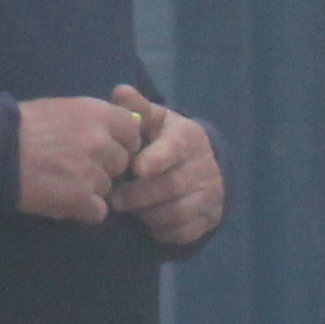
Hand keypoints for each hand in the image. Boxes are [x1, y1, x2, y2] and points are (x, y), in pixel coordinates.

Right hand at [12, 94, 139, 223]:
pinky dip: (82, 210)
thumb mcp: (61, 109)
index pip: (132, 132)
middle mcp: (100, 141)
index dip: (121, 142)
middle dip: (104, 167)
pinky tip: (62, 200)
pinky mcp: (80, 198)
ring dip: (90, 189)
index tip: (105, 147)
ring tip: (61, 181)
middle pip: (122, 162)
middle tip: (75, 166)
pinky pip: (98, 211)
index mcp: (97, 114)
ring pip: (108, 187)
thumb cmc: (20, 126)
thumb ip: (93, 120)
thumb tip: (121, 129)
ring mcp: (92, 171)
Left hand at [106, 87, 225, 256]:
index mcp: (189, 137)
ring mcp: (210, 194)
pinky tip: (147, 223)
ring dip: (148, 214)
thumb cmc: (163, 139)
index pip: (175, 148)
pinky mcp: (209, 218)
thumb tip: (121, 92)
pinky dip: (162, 231)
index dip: (157, 159)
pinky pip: (184, 232)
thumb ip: (136, 108)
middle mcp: (205, 166)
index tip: (137, 169)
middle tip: (114, 199)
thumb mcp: (153, 119)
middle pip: (172, 185)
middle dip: (139, 195)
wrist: (198, 163)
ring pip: (177, 212)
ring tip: (130, 210)